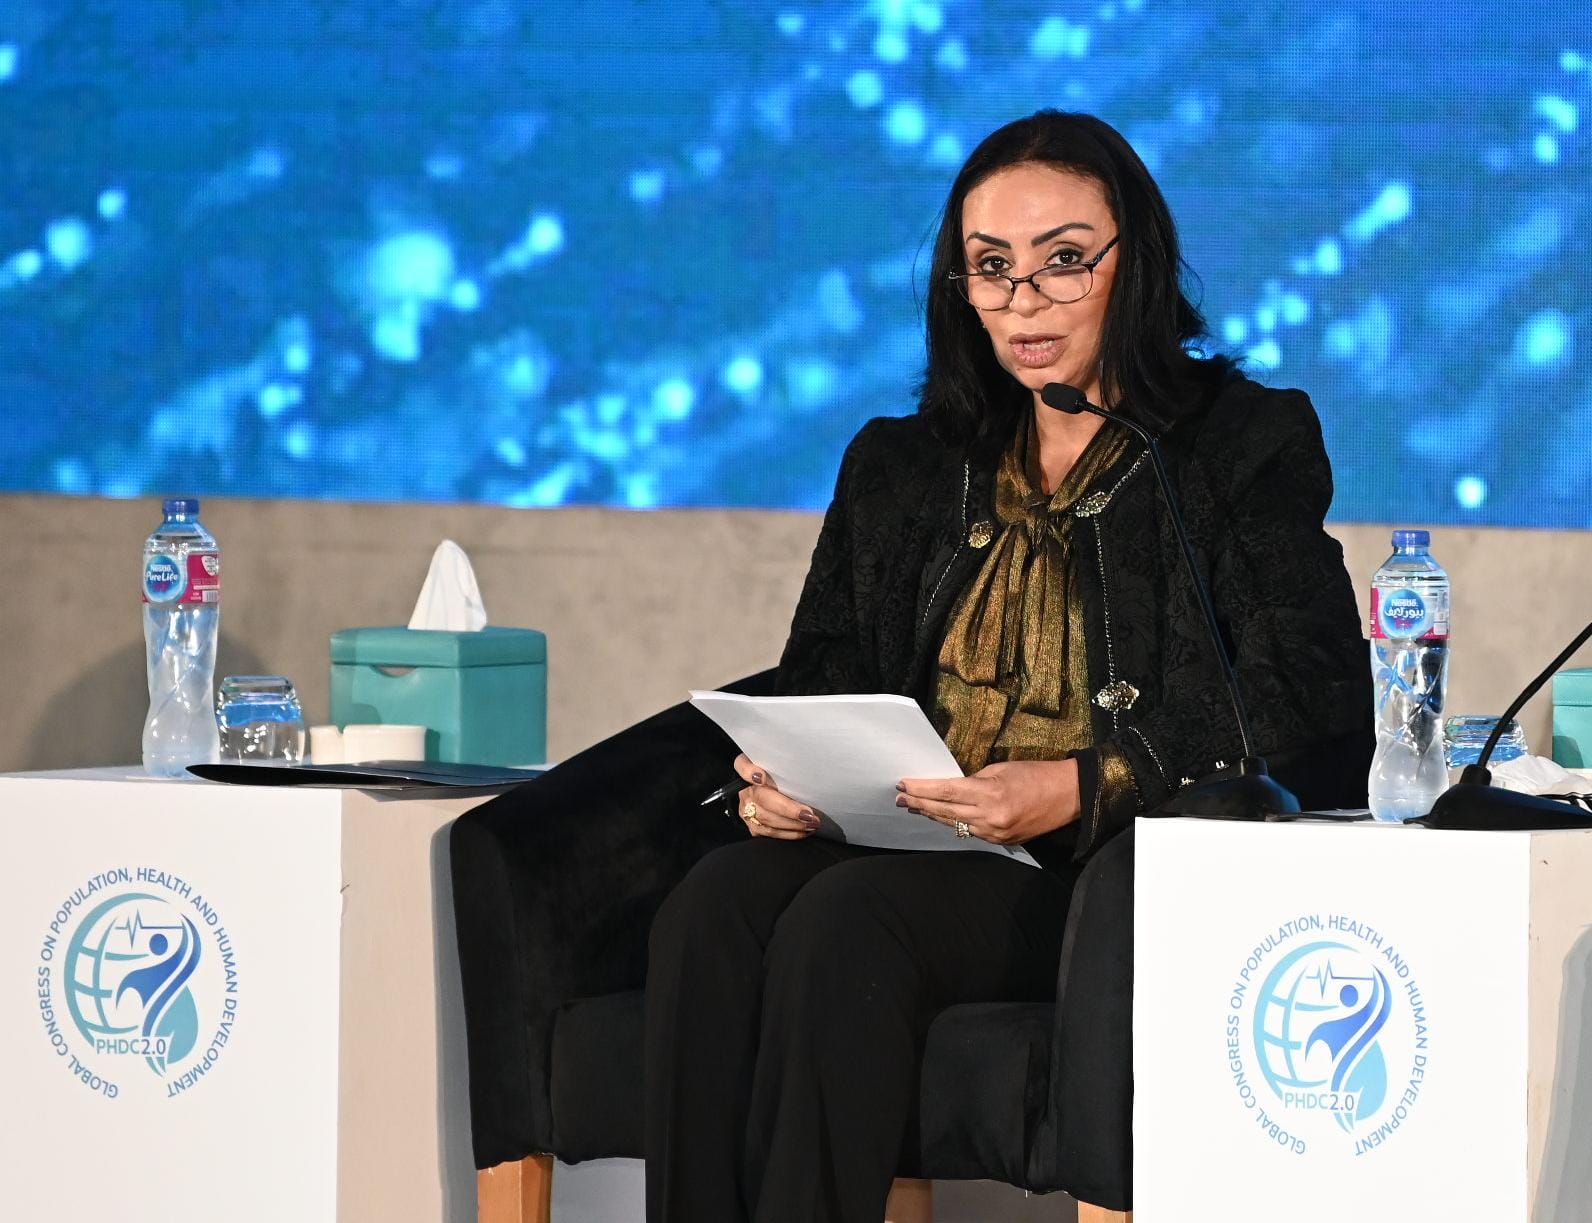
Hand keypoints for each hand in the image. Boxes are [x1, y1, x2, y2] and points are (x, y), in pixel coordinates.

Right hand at [732, 753, 822, 839]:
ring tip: (811, 824)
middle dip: (789, 810)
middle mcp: (745, 791)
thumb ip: (780, 766)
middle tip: (809, 815)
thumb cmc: (776, 775)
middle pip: (763, 800)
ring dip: (792, 825)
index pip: (743, 768)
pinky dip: (788, 833)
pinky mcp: (751, 825)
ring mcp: (745, 809)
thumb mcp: (777, 764)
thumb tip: (781, 774)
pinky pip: (769, 833)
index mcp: (747, 770)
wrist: (766, 788)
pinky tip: (802, 831)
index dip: (750, 772)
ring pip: (767, 821)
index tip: (761, 778)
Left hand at [896, 759, 1081, 844]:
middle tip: (898, 797)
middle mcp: (990, 817)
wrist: (1068, 796)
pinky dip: (953, 822)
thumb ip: (974, 782)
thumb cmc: (1035, 775)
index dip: (921, 789)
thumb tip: (950, 789)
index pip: (946, 792)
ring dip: (932, 814)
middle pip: (945, 811)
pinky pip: (970, 831)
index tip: (902, 784)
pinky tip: (939, 815)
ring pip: (954, 824)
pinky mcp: (1000, 841)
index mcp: (990, 794)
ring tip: (911, 806)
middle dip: (919, 803)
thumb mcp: (1000, 769)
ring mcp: (995, 833)